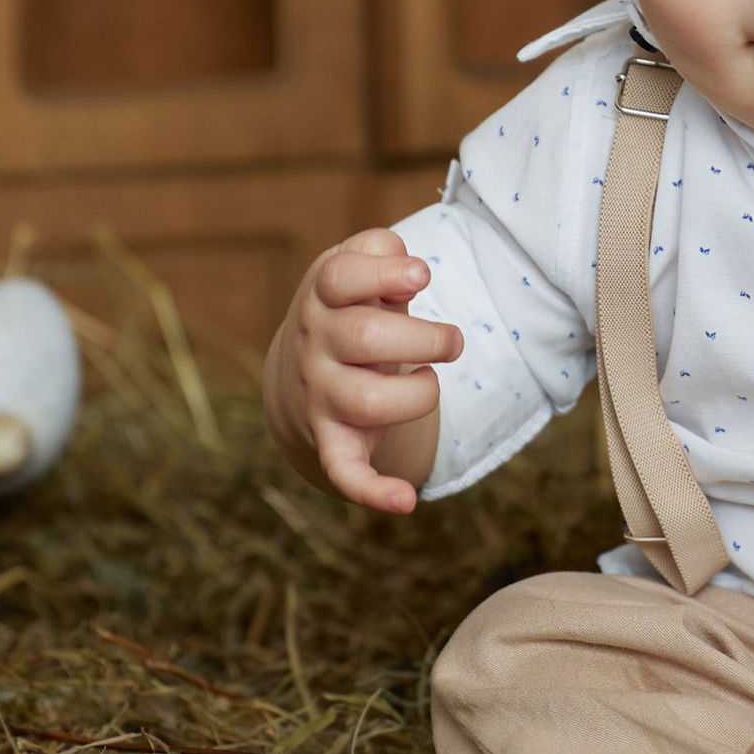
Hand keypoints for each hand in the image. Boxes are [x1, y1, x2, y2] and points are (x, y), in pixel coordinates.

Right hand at [264, 228, 460, 513]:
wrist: (299, 372)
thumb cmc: (349, 308)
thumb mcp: (355, 267)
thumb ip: (379, 251)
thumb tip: (407, 269)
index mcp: (322, 297)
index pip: (340, 277)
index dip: (383, 273)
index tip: (422, 275)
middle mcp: (314, 346)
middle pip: (366, 338)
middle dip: (426, 338)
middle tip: (453, 341)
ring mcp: (320, 396)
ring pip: (369, 401)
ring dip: (419, 394)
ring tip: (429, 382)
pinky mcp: (331, 440)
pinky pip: (344, 471)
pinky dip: (372, 491)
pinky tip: (405, 501)